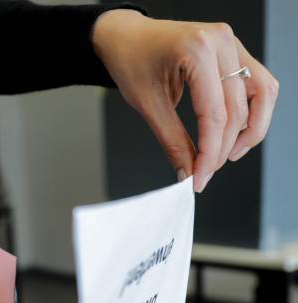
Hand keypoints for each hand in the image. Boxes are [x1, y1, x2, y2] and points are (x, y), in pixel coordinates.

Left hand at [93, 10, 278, 191]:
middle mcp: (220, 42)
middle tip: (205, 173)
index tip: (199, 179)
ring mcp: (231, 43)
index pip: (214, 114)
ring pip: (262, 94)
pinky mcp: (234, 51)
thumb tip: (188, 173)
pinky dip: (251, 112)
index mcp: (196, 50)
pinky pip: (258, 84)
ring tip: (226, 156)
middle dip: (222, 149)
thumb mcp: (148, 106)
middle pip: (237, 110)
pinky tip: (233, 133)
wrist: (127, 37)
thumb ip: (172, 142)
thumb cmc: (132, 61)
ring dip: (250, 131)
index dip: (209, 154)